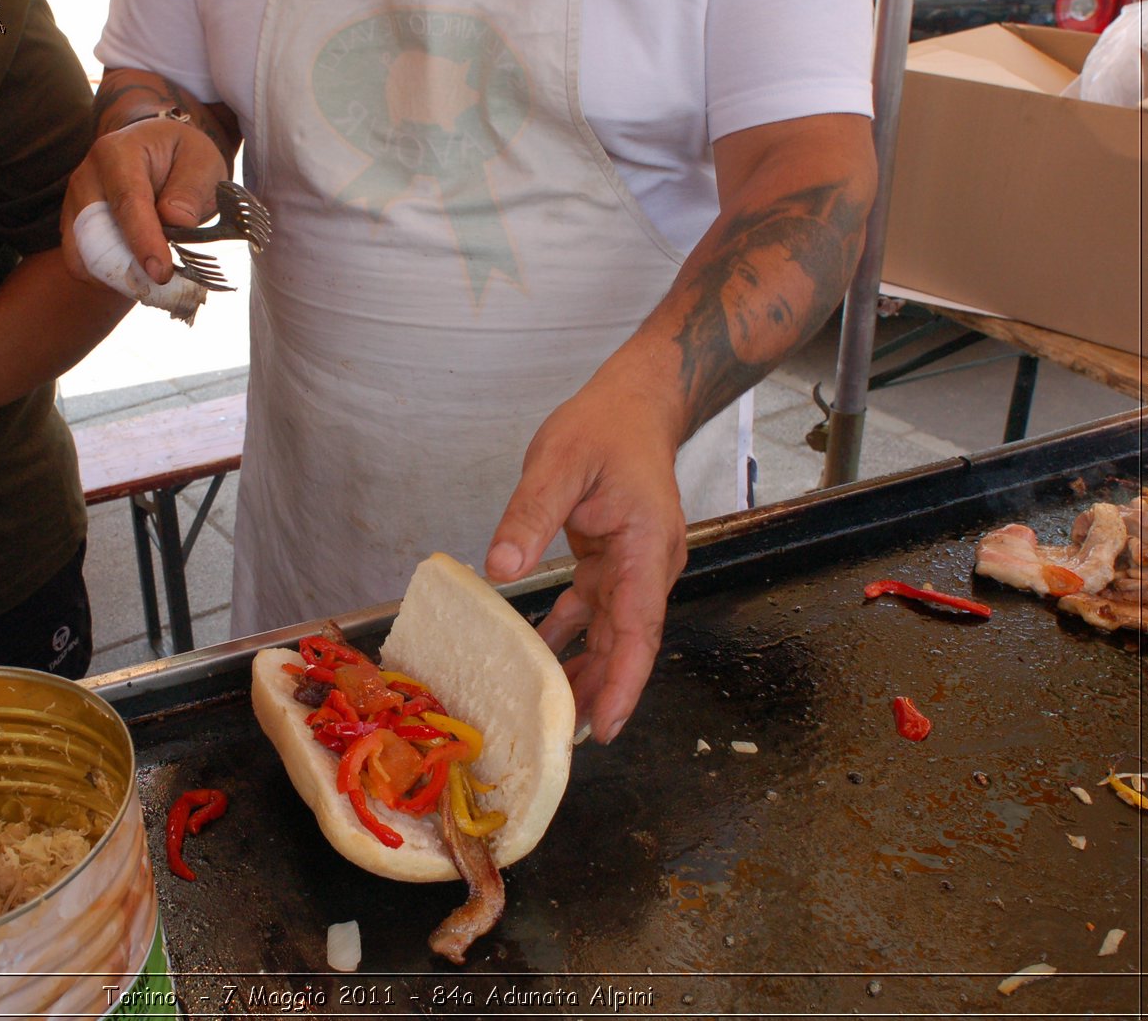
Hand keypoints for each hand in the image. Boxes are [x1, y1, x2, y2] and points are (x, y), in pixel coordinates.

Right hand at [60, 116, 228, 286]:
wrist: (159, 153)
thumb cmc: (181, 156)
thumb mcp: (201, 161)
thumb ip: (190, 189)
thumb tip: (176, 220)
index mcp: (118, 153)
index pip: (128, 202)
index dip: (144, 241)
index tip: (161, 273)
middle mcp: (87, 177)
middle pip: (95, 235)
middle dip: (125, 267)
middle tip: (162, 283)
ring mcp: (75, 204)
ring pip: (83, 256)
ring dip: (117, 276)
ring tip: (153, 280)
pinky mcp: (74, 228)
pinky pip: (84, 264)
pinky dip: (110, 278)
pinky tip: (138, 276)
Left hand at [485, 367, 687, 744]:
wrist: (634, 404)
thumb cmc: (604, 427)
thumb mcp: (559, 463)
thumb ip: (530, 516)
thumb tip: (501, 570)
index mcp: (645, 546)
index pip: (639, 628)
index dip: (624, 681)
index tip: (608, 725)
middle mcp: (647, 564)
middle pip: (627, 642)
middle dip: (604, 693)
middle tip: (569, 742)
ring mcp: (632, 566)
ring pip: (611, 633)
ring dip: (587, 672)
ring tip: (557, 719)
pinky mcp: (612, 562)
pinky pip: (593, 611)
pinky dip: (571, 638)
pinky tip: (543, 664)